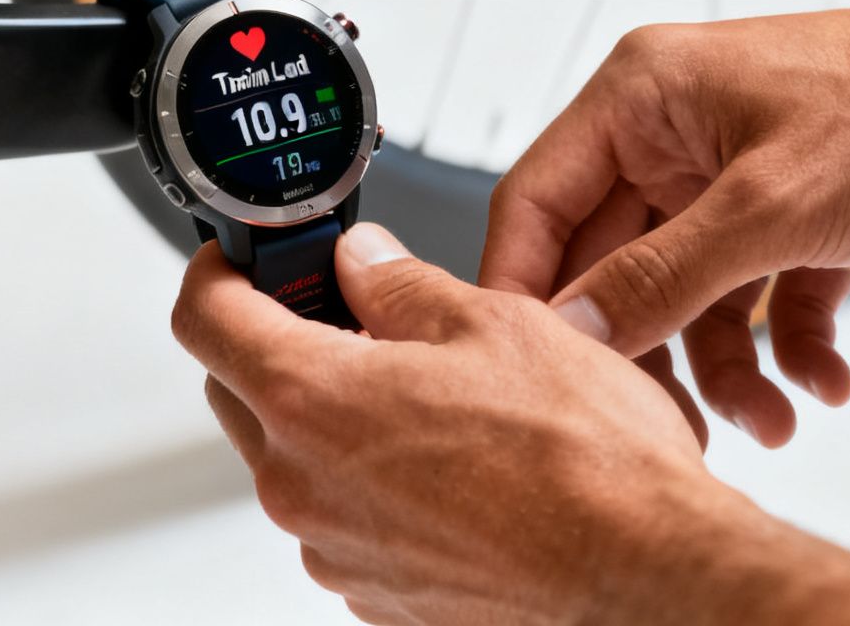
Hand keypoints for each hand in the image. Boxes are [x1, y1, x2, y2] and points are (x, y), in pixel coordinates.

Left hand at [174, 224, 759, 624]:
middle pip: (236, 389)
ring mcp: (333, 548)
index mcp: (313, 400)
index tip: (241, 259)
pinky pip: (340, 516)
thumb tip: (361, 261)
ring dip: (328, 416)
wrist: (645, 576)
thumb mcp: (491, 322)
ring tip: (420, 390)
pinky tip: (444, 459)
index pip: (204, 318)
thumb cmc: (583, 462)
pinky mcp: (373, 590)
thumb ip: (400, 284)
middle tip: (342, 311)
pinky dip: (366, 480)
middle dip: (273, 339)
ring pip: (291, 457)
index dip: (217, 271)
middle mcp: (302, 485)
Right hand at [481, 0, 849, 446]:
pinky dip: (787, 348)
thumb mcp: (770, 206)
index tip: (531, 368)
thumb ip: (661, 276)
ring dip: (725, 367)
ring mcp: (736, 178)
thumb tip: (572, 329)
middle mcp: (676, 135)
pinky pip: (761, 300)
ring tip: (772, 422)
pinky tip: (826, 384)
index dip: (526, 288)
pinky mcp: (797, 217)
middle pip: (614, 263)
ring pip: (691, 295)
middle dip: (645, 349)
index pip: (539, 202)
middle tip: (659, 424)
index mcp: (641, 99)